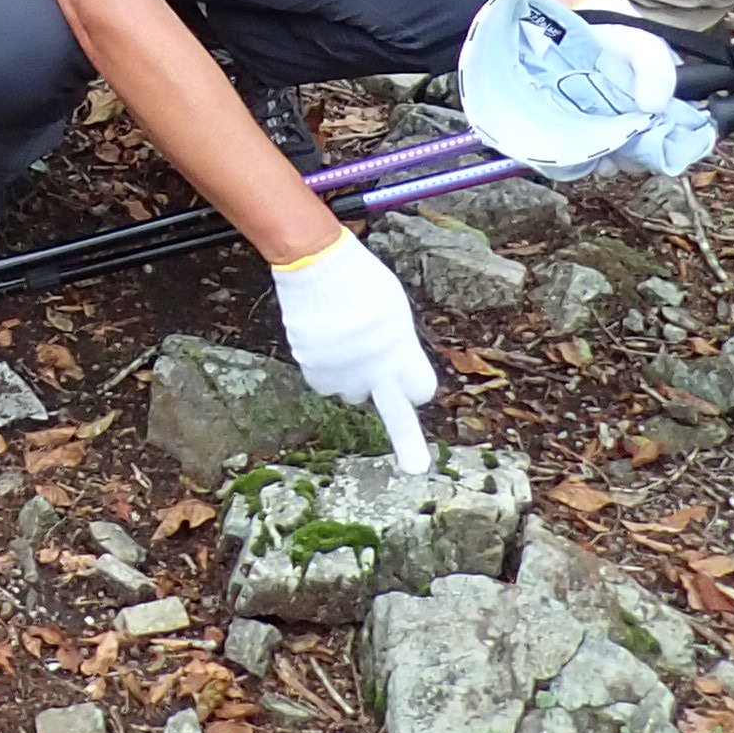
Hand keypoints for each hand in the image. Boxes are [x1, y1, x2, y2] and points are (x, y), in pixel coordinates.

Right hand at [272, 229, 436, 472]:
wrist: (315, 263)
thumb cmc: (361, 280)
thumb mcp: (395, 309)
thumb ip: (400, 345)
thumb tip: (394, 367)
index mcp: (402, 352)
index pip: (420, 390)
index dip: (414, 386)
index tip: (410, 383)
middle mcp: (374, 368)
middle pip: (395, 412)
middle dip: (408, 441)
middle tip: (416, 468)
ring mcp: (342, 371)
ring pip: (351, 391)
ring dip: (352, 377)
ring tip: (346, 344)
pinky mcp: (313, 368)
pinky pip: (324, 382)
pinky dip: (326, 368)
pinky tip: (326, 342)